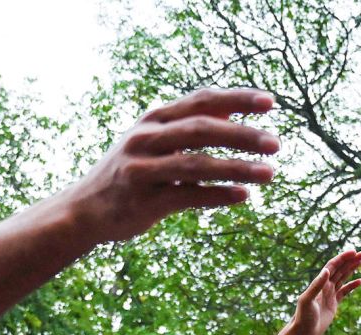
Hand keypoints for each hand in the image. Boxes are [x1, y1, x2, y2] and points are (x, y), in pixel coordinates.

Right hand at [68, 88, 278, 243]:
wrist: (84, 210)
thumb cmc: (130, 173)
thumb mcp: (154, 141)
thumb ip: (189, 126)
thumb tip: (234, 109)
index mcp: (154, 119)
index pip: (202, 100)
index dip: (237, 99)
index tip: (271, 102)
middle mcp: (146, 138)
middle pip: (202, 129)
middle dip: (242, 134)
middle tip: (276, 144)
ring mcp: (143, 169)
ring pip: (197, 164)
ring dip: (237, 168)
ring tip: (270, 173)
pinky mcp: (143, 201)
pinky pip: (188, 196)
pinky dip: (217, 195)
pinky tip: (243, 196)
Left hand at [284, 250, 360, 334]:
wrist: (303, 333)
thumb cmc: (303, 317)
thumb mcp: (307, 300)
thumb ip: (316, 285)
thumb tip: (327, 271)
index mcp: (319, 283)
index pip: (333, 266)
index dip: (343, 258)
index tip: (354, 252)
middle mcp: (324, 286)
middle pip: (340, 269)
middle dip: (351, 260)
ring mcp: (329, 294)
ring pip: (343, 277)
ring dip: (352, 269)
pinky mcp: (333, 304)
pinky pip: (345, 291)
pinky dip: (352, 285)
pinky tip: (360, 281)